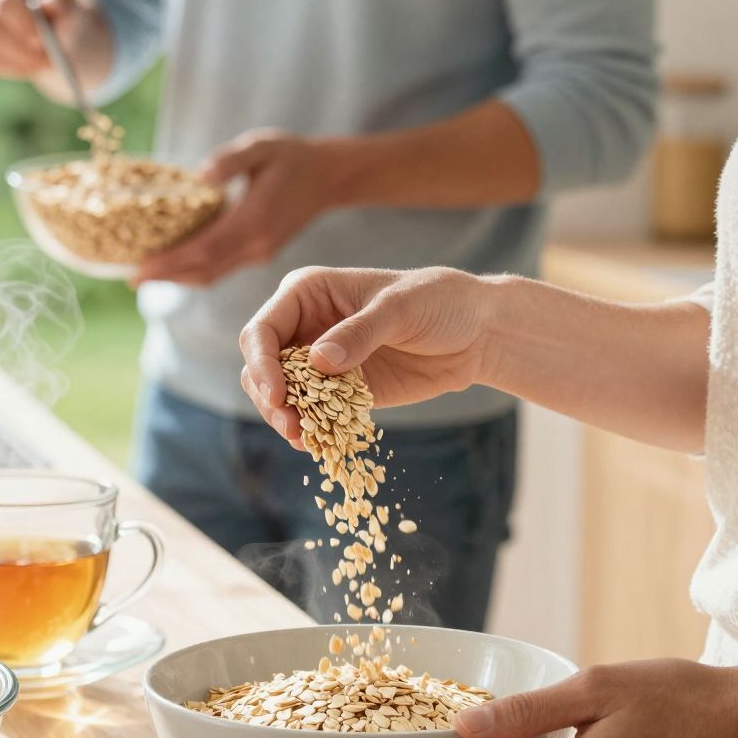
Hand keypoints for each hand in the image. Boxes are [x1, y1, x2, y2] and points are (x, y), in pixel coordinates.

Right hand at [0, 0, 86, 80]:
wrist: (60, 35)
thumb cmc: (66, 16)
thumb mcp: (73, 8)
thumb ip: (65, 2)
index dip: (24, 24)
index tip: (42, 40)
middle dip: (20, 47)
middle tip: (45, 60)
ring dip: (18, 60)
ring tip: (43, 63)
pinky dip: (10, 67)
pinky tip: (29, 67)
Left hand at [130, 130, 326, 288]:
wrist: (329, 176)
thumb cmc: (293, 156)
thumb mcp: (263, 146)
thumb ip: (232, 159)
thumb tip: (202, 176)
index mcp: (254, 222)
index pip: (204, 250)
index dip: (170, 263)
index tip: (139, 270)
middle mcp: (256, 245)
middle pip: (203, 270)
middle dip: (166, 275)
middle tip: (131, 278)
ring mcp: (259, 253)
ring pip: (212, 274)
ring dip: (179, 276)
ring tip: (147, 273)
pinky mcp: (259, 252)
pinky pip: (222, 267)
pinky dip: (195, 269)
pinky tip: (177, 262)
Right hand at [239, 263, 493, 443]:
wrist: (475, 332)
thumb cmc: (438, 302)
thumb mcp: (401, 309)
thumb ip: (360, 332)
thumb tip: (317, 361)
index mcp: (308, 292)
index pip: (263, 330)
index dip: (262, 363)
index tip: (278, 395)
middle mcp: (306, 326)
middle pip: (262, 366)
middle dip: (270, 398)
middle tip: (292, 426)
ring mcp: (321, 361)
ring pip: (281, 395)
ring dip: (286, 419)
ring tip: (304, 440)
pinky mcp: (341, 391)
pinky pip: (313, 413)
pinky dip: (311, 430)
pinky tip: (319, 445)